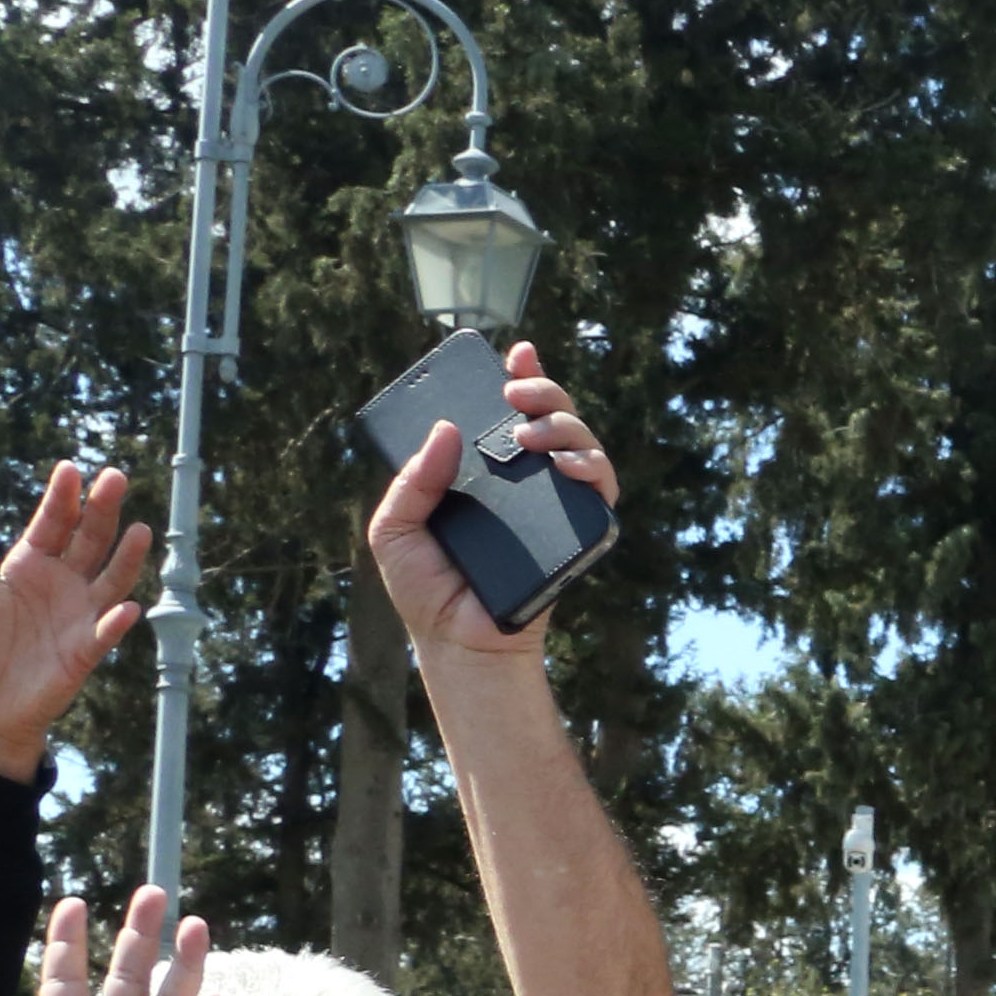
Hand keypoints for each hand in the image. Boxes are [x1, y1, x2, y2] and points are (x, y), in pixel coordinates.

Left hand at [0, 462, 149, 776]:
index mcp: (29, 566)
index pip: (52, 524)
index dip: (62, 497)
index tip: (70, 469)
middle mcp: (61, 585)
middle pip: (89, 540)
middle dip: (102, 510)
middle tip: (115, 477)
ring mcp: (78, 616)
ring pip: (110, 579)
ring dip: (127, 558)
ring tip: (140, 530)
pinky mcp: (84, 652)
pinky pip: (104, 634)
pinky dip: (116, 622)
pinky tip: (127, 608)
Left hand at [364, 344, 621, 658]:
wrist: (459, 642)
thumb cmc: (426, 589)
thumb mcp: (395, 525)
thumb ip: (414, 479)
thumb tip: (449, 430)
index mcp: (482, 471)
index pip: (504, 414)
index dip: (519, 377)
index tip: (514, 353)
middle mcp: (524, 480)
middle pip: (550, 417)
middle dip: (542, 392)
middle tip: (516, 395)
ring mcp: (554, 503)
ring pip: (581, 443)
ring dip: (564, 426)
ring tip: (530, 436)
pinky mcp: (580, 531)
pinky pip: (600, 489)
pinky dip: (592, 468)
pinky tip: (567, 466)